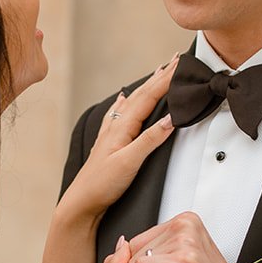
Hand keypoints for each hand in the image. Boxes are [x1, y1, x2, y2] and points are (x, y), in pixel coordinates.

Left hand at [59, 59, 177, 222]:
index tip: (181, 64)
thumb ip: (149, 140)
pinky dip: (125, 102)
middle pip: (141, 94)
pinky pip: (119, 113)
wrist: (81, 203)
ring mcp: (110, 133)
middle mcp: (115, 125)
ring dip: (146, 86)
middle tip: (176, 60)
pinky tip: (123, 98)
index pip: (148, 97)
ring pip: (132, 101)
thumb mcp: (129, 163)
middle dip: (159, 76)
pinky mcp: (108, 143)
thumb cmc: (102, 185)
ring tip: (157, 72)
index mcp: (122, 127)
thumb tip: (171, 120)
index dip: (166, 79)